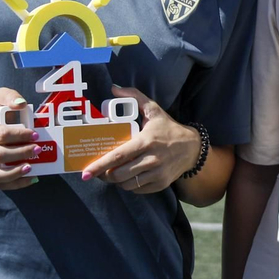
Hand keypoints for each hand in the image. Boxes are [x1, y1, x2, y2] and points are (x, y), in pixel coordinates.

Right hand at [0, 87, 41, 191]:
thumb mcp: (0, 97)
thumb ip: (9, 96)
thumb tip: (20, 104)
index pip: (0, 134)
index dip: (20, 136)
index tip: (35, 135)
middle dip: (20, 154)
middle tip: (37, 149)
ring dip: (14, 173)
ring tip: (31, 167)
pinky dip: (14, 184)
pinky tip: (30, 178)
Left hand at [80, 86, 199, 193]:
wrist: (192, 148)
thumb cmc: (169, 128)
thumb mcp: (154, 110)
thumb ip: (134, 97)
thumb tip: (114, 88)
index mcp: (146, 141)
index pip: (117, 156)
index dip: (99, 166)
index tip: (86, 173)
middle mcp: (151, 159)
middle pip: (119, 175)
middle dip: (105, 175)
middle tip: (101, 170)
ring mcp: (157, 174)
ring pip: (126, 184)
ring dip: (116, 181)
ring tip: (115, 172)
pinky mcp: (160, 184)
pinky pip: (137, 190)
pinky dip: (129, 185)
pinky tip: (130, 176)